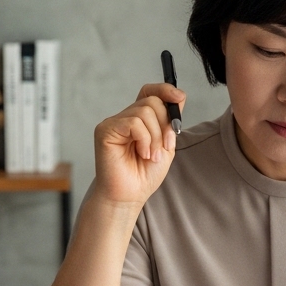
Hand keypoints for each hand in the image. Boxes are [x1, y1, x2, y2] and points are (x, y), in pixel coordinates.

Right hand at [93, 84, 185, 208]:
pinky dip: (144, 139)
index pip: (150, 92)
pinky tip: (142, 153)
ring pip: (145, 111)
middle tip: (163, 148)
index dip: (165, 90)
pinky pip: (133, 122)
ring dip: (155, 137)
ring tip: (150, 156)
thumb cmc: (144, 175)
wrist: (129, 196)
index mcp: (139, 119)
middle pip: (152, 101)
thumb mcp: (165, 145)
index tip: (179, 98)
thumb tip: (179, 97)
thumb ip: (170, 121)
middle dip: (164, 125)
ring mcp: (114, 123)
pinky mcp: (105, 130)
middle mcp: (125, 117)